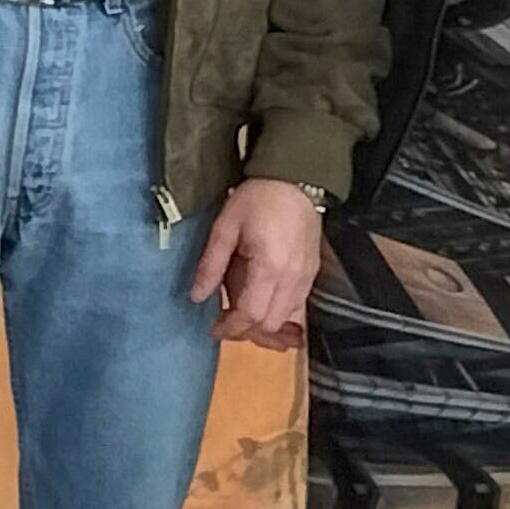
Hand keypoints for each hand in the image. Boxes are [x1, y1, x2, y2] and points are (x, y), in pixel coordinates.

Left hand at [192, 177, 326, 348]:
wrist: (295, 180)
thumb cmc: (257, 199)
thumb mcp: (225, 227)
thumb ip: (211, 264)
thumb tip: (197, 296)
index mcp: (270, 268)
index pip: (252, 314)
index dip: (231, 328)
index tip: (213, 329)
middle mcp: (293, 278)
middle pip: (272, 322)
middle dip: (247, 329)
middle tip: (225, 320)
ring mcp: (307, 276)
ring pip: (286, 316)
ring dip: (264, 322)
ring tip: (240, 313)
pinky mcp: (312, 271)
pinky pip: (296, 303)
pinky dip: (278, 310)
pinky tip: (261, 301)